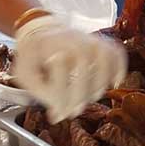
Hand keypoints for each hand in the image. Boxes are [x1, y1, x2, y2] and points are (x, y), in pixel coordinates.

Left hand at [12, 13, 127, 123]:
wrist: (42, 31)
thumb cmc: (32, 56)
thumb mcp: (25, 74)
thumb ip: (40, 93)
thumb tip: (58, 114)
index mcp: (48, 44)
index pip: (60, 68)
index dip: (60, 96)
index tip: (55, 112)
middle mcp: (72, 38)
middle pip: (84, 63)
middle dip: (80, 94)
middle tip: (74, 111)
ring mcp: (88, 38)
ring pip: (104, 57)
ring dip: (100, 83)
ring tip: (91, 98)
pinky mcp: (100, 42)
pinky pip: (117, 52)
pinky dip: (120, 68)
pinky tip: (115, 83)